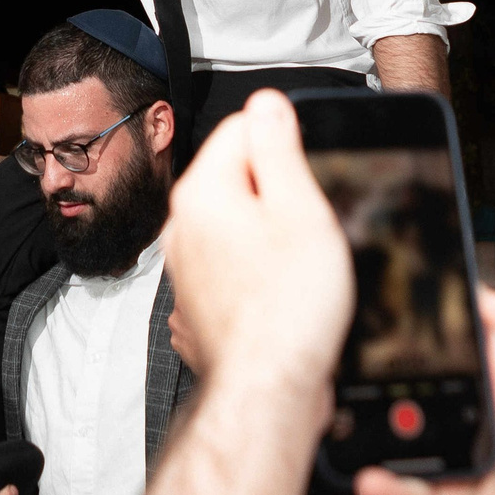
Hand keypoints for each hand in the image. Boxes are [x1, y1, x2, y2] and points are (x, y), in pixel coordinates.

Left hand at [163, 91, 350, 413]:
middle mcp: (183, 225)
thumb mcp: (300, 209)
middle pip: (241, 177)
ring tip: (299, 269)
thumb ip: (278, 147)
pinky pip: (236, 260)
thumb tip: (267, 103)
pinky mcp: (201, 297)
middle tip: (310, 230)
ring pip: (240, 221)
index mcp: (202, 192)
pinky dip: (261, 269)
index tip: (310, 179)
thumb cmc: (288, 310)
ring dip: (273, 234)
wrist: (267, 390)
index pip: (242, 128)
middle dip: (281, 193)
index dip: (288, 147)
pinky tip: (285, 294)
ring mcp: (188, 265)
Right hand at [354, 289, 494, 494]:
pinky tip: (375, 478)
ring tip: (360, 422)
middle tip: (364, 368)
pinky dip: (384, 487)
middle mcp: (487, 428)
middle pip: (425, 388)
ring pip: (405, 440)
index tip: (398, 307)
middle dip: (393, 376)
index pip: (467, 342)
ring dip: (382, 432)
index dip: (435, 324)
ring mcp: (464, 471)